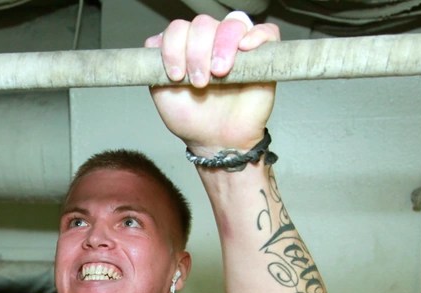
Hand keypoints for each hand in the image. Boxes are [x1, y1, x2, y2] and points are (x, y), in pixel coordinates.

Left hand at [146, 12, 278, 154]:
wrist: (216, 141)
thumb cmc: (193, 119)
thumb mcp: (163, 95)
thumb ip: (155, 68)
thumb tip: (154, 43)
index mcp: (187, 47)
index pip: (178, 28)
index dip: (173, 48)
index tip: (175, 75)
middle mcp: (211, 42)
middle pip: (203, 24)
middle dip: (196, 51)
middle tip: (199, 82)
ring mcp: (237, 47)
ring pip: (232, 23)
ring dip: (222, 45)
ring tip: (219, 73)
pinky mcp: (262, 56)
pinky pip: (266, 31)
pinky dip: (256, 35)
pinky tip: (245, 48)